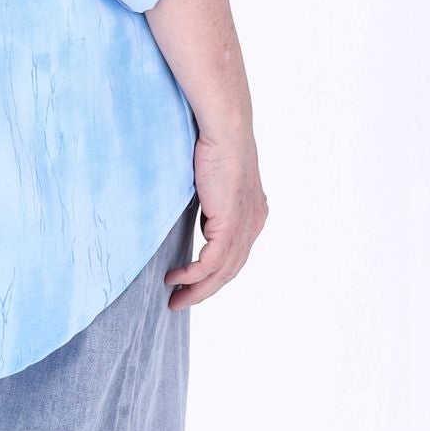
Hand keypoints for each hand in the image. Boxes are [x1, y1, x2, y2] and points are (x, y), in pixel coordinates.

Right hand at [164, 129, 267, 308]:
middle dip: (204, 290)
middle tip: (180, 301)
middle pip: (230, 271)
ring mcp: (244, 227)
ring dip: (196, 289)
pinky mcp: (230, 225)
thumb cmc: (217, 144)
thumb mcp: (216, 180)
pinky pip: (211, 262)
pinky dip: (193, 274)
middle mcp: (254, 224)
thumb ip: (213, 201)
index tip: (192, 281)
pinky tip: (177, 278)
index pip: (235, 255)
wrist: (226, 129)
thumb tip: (200, 214)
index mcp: (254, 215)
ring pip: (222, 273)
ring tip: (175, 297)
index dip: (214, 273)